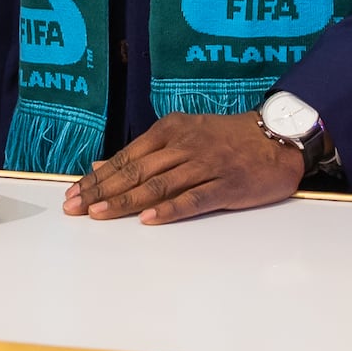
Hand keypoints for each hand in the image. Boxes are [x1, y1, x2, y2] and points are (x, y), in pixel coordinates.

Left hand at [65, 111, 306, 225]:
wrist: (278, 138)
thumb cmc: (226, 139)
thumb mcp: (182, 135)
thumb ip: (142, 153)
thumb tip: (99, 166)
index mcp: (170, 131)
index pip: (125, 157)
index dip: (97, 178)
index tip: (72, 194)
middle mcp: (184, 145)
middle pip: (136, 171)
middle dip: (101, 191)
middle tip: (74, 208)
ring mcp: (206, 165)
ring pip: (159, 184)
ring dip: (127, 201)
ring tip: (100, 214)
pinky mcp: (227, 185)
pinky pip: (194, 198)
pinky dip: (170, 209)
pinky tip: (149, 219)